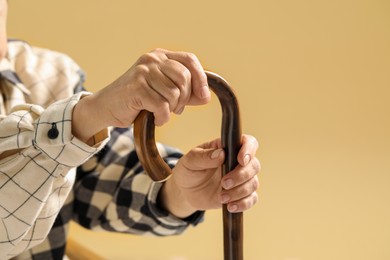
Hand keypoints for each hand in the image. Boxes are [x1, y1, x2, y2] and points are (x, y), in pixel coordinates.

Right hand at [72, 49, 210, 142]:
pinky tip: (155, 118)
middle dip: (184, 99)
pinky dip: (162, 117)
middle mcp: (152, 59)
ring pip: (174, 94)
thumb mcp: (164, 92)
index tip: (204, 96)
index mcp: (160, 56)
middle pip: (184, 78)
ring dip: (171, 110)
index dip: (201, 78)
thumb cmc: (137, 100)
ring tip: (161, 113)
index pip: (189, 60)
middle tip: (174, 109)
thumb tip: (206, 97)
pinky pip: (162, 106)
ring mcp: (143, 72)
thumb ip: (185, 93)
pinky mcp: (136, 87)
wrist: (106, 106)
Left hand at [159, 135, 259, 217]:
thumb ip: (203, 156)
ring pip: (253, 183)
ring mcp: (240, 179)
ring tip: (221, 197)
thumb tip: (221, 154)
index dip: (249, 149)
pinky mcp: (240, 195)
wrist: (185, 191)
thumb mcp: (190, 161)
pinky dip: (243, 203)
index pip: (248, 142)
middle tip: (224, 183)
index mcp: (227, 148)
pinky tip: (230, 206)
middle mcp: (237, 162)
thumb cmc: (188, 171)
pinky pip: (251, 199)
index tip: (241, 160)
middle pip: (254, 165)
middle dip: (241, 176)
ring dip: (239, 192)